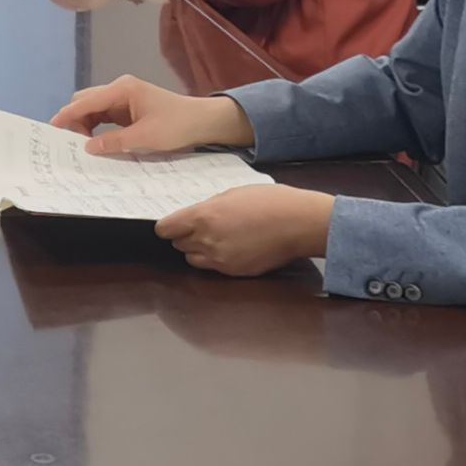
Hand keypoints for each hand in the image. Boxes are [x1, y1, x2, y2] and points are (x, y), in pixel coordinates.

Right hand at [49, 73, 243, 155]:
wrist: (202, 122)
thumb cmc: (177, 125)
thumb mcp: (144, 137)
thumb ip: (114, 142)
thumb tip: (88, 147)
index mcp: (123, 90)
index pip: (86, 101)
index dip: (68, 115)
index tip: (52, 130)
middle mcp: (120, 89)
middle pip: (86, 101)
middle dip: (74, 121)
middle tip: (69, 144)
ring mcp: (124, 98)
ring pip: (93, 109)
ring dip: (85, 125)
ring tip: (80, 146)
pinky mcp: (128, 109)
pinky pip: (104, 116)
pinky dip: (96, 127)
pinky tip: (95, 142)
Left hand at [156, 183, 334, 274]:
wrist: (299, 223)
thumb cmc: (271, 202)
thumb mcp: (233, 194)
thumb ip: (209, 207)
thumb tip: (195, 216)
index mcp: (204, 217)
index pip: (166, 229)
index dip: (167, 227)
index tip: (171, 225)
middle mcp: (207, 240)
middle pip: (178, 244)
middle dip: (185, 236)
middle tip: (201, 227)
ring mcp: (221, 259)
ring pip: (193, 259)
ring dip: (198, 250)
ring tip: (218, 238)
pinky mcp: (234, 272)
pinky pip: (214, 268)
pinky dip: (217, 259)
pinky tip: (234, 247)